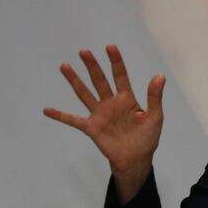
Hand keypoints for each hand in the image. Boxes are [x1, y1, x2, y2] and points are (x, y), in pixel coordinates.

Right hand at [43, 45, 164, 201]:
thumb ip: (155, 97)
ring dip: (74, 81)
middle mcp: (111, 103)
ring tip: (64, 66)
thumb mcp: (155, 117)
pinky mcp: (91, 128)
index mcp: (127, 99)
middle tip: (84, 51)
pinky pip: (73, 120)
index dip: (116, 61)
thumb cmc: (147, 138)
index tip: (110, 47)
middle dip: (92, 66)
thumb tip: (160, 75)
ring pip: (84, 94)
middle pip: (99, 80)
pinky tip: (47, 110)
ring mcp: (99, 114)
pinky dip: (60, 115)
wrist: (136, 159)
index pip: (120, 76)